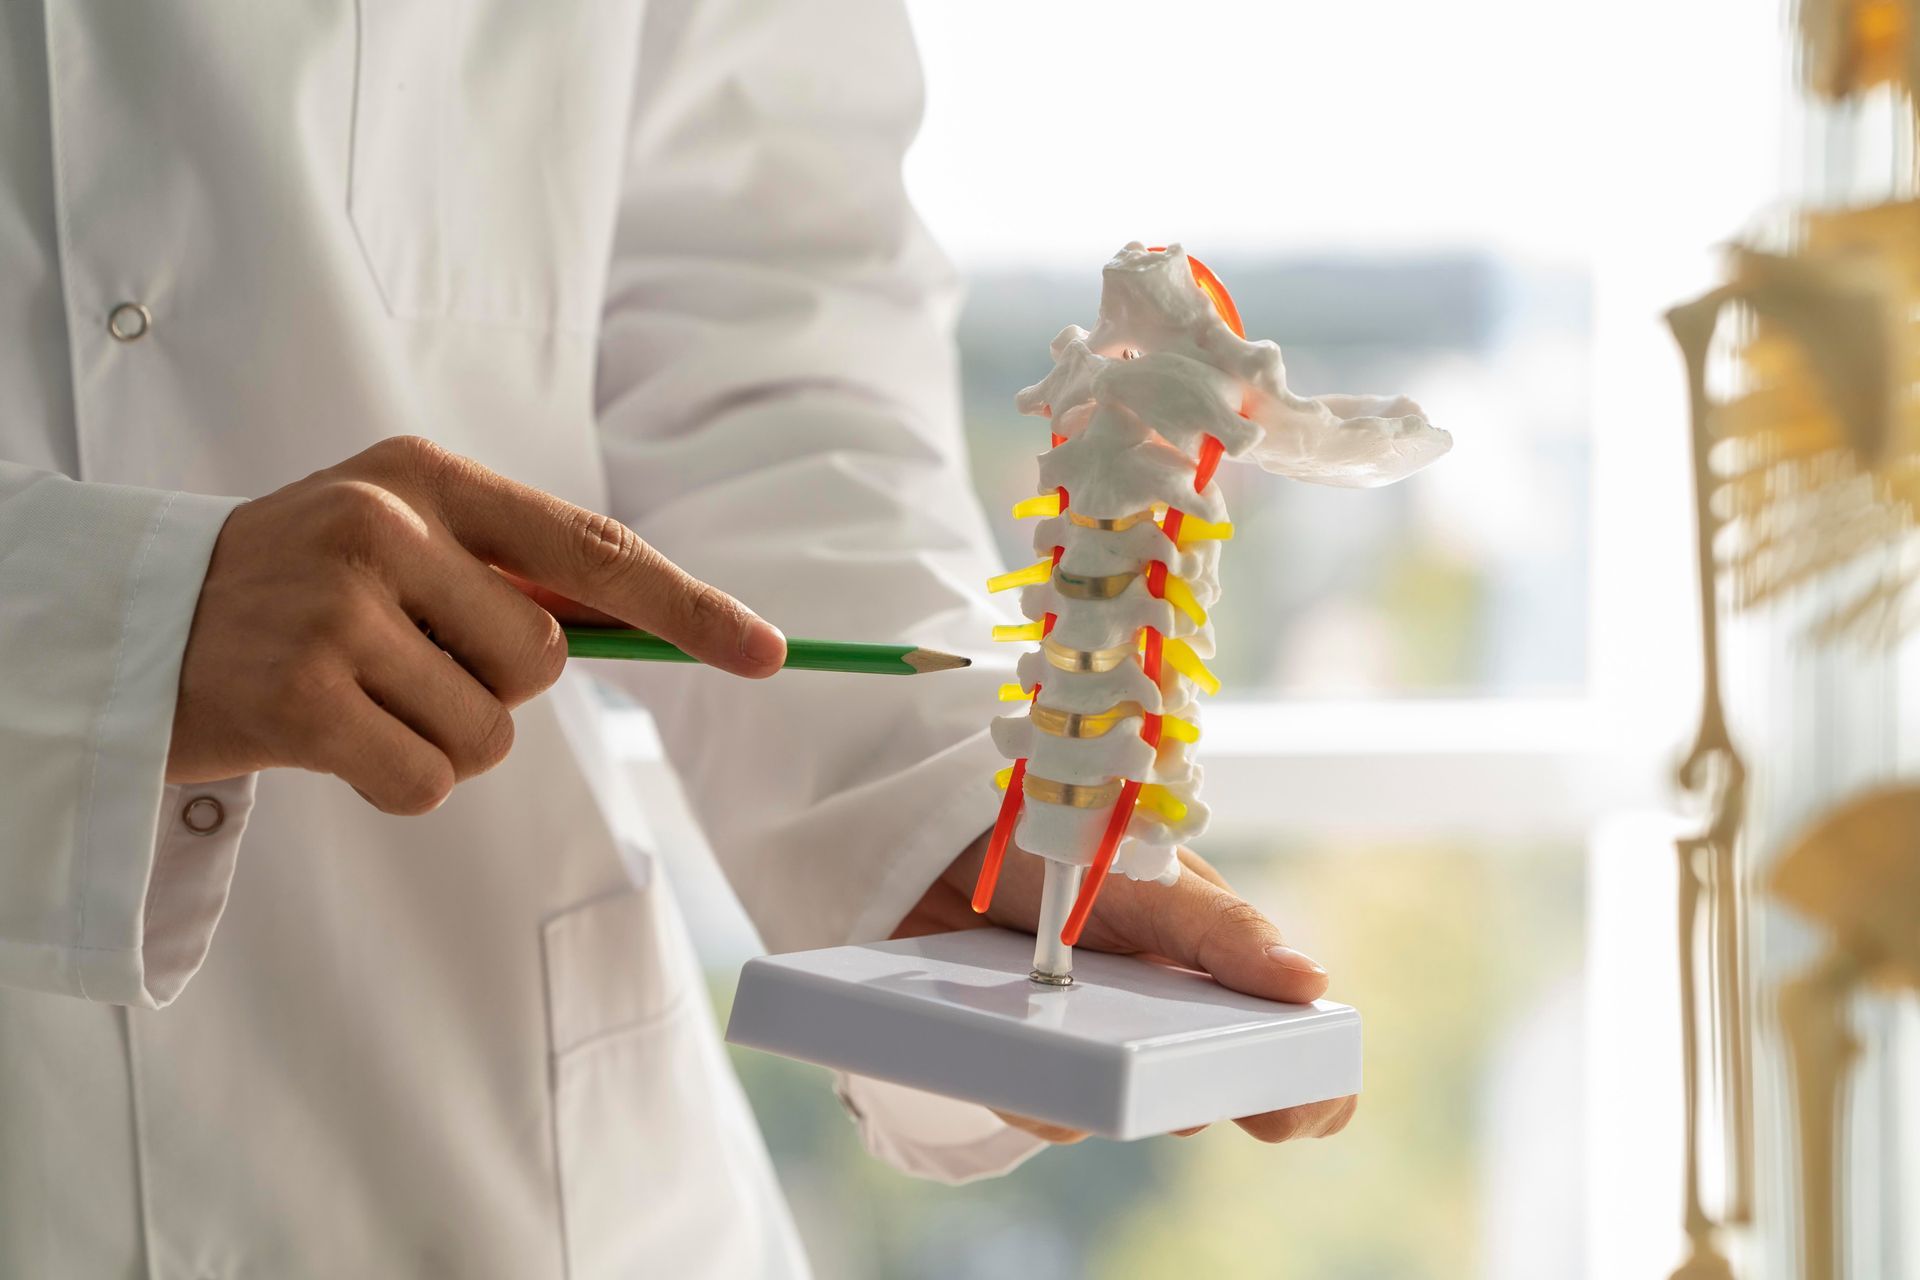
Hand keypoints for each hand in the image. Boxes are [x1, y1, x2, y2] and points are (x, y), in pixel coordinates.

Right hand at [169, 435, 785, 811]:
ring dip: (440, 739)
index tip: (767, 653)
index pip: (591, 549)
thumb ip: (506, 570)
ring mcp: (339, 608)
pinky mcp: (302, 696)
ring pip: (490, 734)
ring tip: (356, 696)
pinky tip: (331, 741)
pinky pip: (431, 782)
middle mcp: (385, 524)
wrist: (134, 628)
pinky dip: (398, 784)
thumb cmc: (296, 590)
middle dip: (494, 689)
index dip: (688, 607)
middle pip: (543, 662)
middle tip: (400, 664)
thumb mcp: (396, 541)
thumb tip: (653, 624)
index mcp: (426, 476)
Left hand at [899, 836, 1358, 1144]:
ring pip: (1118, 1113)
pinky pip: (1048, 1111)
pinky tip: (1018, 1054)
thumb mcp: (1152, 880)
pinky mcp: (1033, 1064)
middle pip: (1202, 1097)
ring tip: (1068, 1036)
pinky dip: (1036, 1094)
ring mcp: (1098, 1045)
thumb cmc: (1070, 846)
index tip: (1281, 1114)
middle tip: (1171, 1090)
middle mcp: (1165, 1019)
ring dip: (1098, 1097)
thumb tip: (1311, 983)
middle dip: (1188, 1103)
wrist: (954, 845)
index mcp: (1217, 969)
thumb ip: (1224, 931)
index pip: (1289, 1045)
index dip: (1307, 1092)